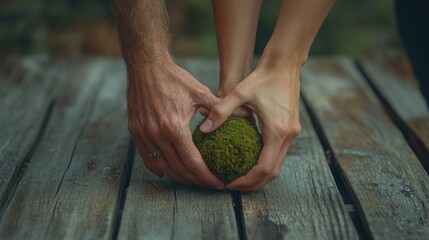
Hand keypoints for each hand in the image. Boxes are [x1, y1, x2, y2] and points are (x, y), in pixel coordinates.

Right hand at [127, 57, 223, 188]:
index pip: (193, 162)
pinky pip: (146, 157)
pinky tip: (168, 170)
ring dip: (179, 176)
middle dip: (195, 180)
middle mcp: (158, 134)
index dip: (206, 176)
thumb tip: (246, 114)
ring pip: (163, 165)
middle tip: (208, 184)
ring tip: (193, 179)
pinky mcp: (136, 131)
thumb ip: (220, 108)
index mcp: (175, 127)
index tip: (218, 182)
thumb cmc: (175, 78)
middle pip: (178, 168)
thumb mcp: (200, 92)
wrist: (146, 66)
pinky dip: (158, 167)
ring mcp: (145, 134)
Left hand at [199, 58, 301, 190]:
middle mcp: (288, 136)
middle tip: (232, 186)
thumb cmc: (262, 76)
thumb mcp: (239, 92)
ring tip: (239, 177)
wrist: (285, 63)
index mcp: (277, 131)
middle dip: (253, 184)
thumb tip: (204, 128)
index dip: (247, 181)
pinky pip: (279, 154)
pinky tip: (249, 159)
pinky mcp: (292, 128)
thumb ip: (221, 110)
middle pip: (272, 173)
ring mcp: (293, 133)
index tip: (230, 183)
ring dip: (260, 175)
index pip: (264, 169)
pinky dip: (265, 162)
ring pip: (278, 165)